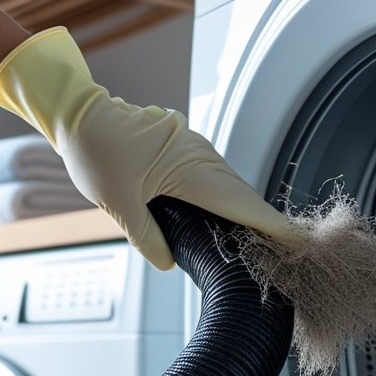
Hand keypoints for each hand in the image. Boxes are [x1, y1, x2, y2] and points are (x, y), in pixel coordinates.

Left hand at [0, 27, 291, 269]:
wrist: (77, 112)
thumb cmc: (95, 150)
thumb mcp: (118, 205)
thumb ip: (148, 238)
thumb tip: (170, 262)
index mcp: (190, 168)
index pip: (241, 204)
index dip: (271, 226)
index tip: (298, 243)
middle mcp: (199, 155)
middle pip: (242, 195)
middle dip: (265, 223)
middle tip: (287, 252)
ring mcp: (193, 148)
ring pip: (229, 184)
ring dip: (245, 210)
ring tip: (262, 240)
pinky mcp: (183, 146)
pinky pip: (214, 175)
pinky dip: (226, 197)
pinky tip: (226, 214)